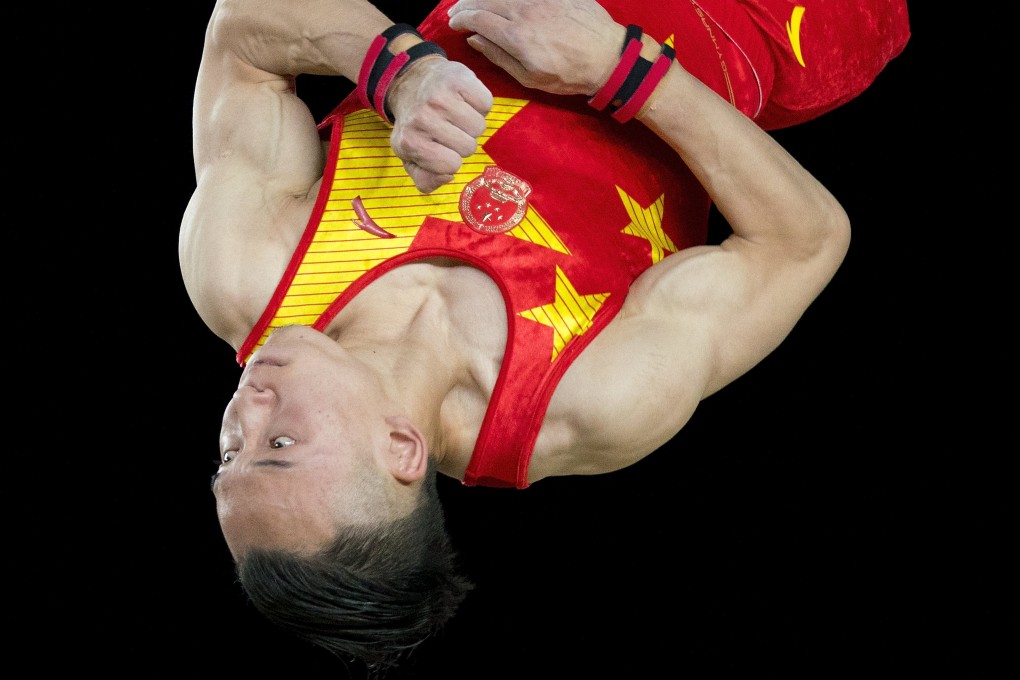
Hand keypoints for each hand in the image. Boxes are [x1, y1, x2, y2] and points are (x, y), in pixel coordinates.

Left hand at [386, 56, 492, 193]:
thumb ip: (426, 180)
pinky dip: (479, 104)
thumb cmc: (416, 126)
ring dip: (471, 123)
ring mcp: (440, 97)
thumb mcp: (411, 158)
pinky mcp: (458, 78)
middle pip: (469, 148)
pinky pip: (486, 103)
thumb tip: (448, 176)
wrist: (412, 81)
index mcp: (410, 142)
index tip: (440, 147)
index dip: (451, 160)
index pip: (451, 167)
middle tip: (448, 128)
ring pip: (479, 127)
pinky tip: (463, 99)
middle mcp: (422, 118)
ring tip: (455, 114)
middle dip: (462, 141)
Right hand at [447, 0, 624, 95]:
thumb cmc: (570, 74)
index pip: (477, 18)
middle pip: (485, 0)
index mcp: (516, 36)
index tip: (454, 24)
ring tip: (474, 2)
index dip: (461, 19)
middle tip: (457, 11)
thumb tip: (476, 41)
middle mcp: (525, 11)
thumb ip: (499, 57)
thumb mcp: (530, 77)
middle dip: (466, 4)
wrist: (608, 57)